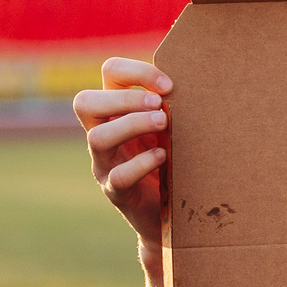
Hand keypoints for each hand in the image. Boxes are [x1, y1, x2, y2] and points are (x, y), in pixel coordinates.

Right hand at [73, 57, 173, 248]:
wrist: (170, 214)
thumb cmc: (172, 159)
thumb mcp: (172, 127)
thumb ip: (175, 104)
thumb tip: (202, 78)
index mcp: (116, 110)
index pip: (110, 73)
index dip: (136, 72)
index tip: (169, 85)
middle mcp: (102, 133)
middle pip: (85, 102)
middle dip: (124, 99)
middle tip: (159, 105)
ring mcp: (104, 164)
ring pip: (97, 138)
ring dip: (132, 125)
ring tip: (163, 124)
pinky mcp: (117, 192)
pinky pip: (119, 177)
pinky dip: (141, 164)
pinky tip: (162, 157)